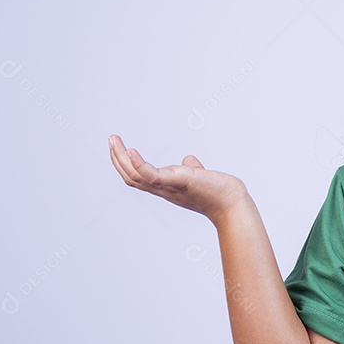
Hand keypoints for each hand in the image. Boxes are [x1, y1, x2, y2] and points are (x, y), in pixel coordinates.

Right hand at [108, 134, 249, 224]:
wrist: (232, 204)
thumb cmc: (218, 192)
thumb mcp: (199, 177)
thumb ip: (192, 169)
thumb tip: (189, 160)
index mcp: (166, 187)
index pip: (138, 178)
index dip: (125, 164)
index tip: (119, 147)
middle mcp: (164, 189)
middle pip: (131, 177)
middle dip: (117, 158)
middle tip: (111, 139)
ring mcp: (169, 187)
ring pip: (135, 176)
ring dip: (121, 158)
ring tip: (114, 140)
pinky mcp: (178, 181)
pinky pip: (152, 175)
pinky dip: (139, 164)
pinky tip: (131, 151)